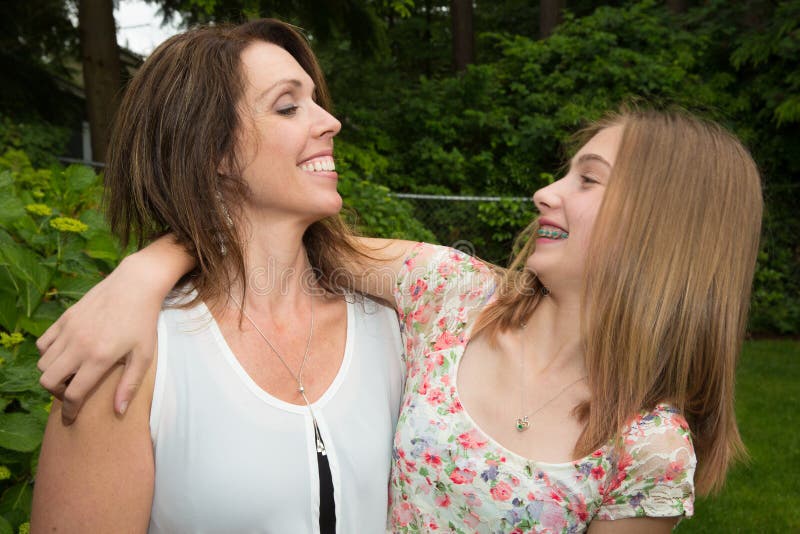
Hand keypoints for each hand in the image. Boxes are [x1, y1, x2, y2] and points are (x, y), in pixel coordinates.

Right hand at [36, 252, 164, 423]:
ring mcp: (69, 330)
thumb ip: (129, 385)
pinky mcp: (64, 318)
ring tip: (71, 374)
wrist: (135, 285)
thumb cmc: (144, 322)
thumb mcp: (143, 355)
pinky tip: (66, 354)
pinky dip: (48, 354)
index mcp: (99, 357)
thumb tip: (118, 412)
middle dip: (57, 393)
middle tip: (72, 392)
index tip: (71, 417)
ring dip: (52, 374)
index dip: (70, 410)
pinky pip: (42, 344)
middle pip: (48, 381)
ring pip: (42, 363)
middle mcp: (78, 345)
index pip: (73, 393)